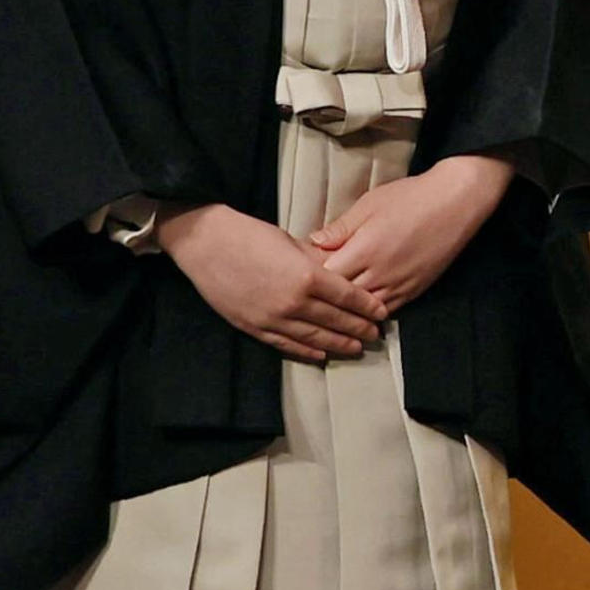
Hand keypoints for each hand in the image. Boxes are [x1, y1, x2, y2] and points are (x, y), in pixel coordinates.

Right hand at [157, 201, 388, 360]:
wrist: (206, 244)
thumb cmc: (250, 236)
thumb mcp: (292, 243)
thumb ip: (318, 261)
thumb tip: (343, 270)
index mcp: (307, 276)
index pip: (348, 297)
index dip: (368, 307)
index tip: (382, 313)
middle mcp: (293, 302)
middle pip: (336, 321)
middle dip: (359, 329)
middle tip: (375, 335)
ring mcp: (273, 318)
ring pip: (314, 338)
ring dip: (338, 344)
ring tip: (356, 348)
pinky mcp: (254, 327)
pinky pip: (286, 344)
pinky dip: (306, 351)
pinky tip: (321, 354)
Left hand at [308, 152, 513, 322]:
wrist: (456, 202)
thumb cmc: (411, 197)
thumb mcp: (369, 204)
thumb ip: (341, 228)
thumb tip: (314, 242)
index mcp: (365, 250)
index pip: (326, 275)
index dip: (312, 275)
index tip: (301, 271)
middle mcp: (381, 273)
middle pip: (342, 296)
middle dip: (326, 294)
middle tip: (313, 290)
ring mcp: (400, 284)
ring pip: (364, 308)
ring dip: (349, 308)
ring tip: (334, 303)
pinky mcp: (416, 289)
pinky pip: (388, 309)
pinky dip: (372, 310)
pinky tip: (362, 307)